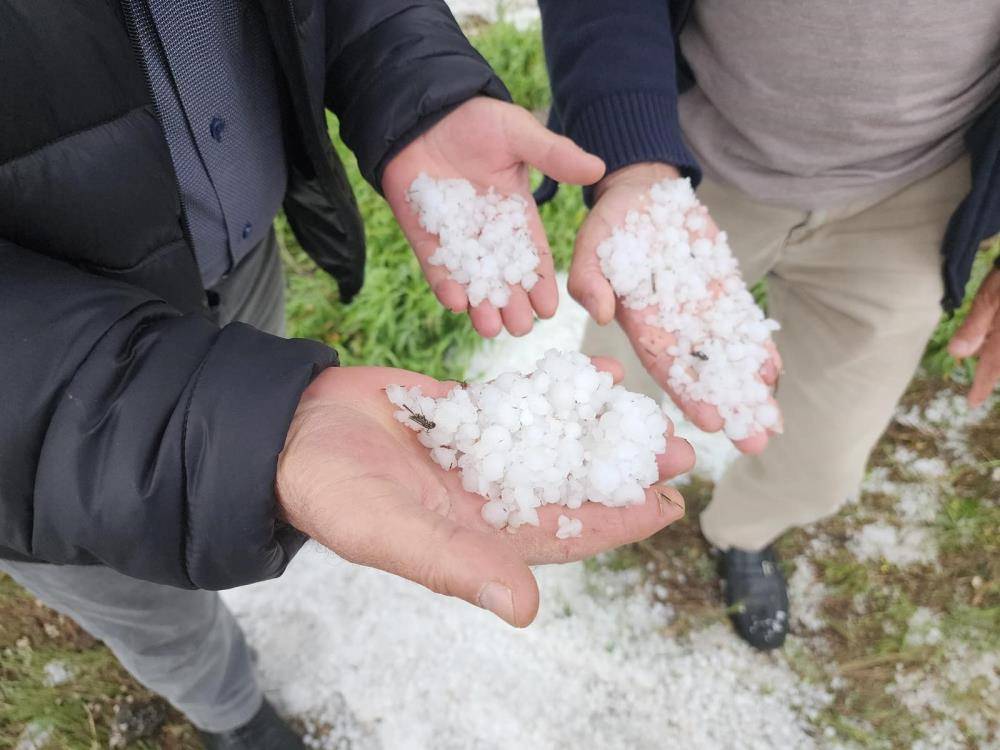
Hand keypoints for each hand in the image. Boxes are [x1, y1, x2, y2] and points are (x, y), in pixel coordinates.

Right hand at [276, 360, 693, 626]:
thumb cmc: (334, 493)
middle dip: (623, 467)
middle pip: (571, 482)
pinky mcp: (462, 416)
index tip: (668, 504)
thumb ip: (458, 566)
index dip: (618, 521)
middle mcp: (487, 495)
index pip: (565, 532)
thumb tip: (527, 608)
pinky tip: (589, 374)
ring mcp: (476, 453)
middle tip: (678, 447)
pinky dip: (554, 391)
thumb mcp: (395, 534)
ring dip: (596, 426)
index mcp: (480, 534)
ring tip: (643, 406)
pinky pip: (518, 404)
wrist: (291, 433)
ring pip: (551, 440)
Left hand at [382, 97, 604, 338]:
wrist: (423, 112)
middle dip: (512, 304)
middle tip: (519, 329)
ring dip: (480, 305)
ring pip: (472, 280)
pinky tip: (456, 303)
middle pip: (504, 277)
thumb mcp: (519, 134)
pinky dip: (445, 285)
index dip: (541, 282)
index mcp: (516, 214)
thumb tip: (598, 168)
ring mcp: (456, 237)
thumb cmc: (476, 119)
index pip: (533, 255)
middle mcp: (488, 232)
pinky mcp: (425, 236)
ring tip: (489, 328)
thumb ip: (554, 155)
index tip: (550, 308)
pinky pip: (436, 267)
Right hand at [571, 162, 782, 453]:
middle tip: (755, 442)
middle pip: (702, 372)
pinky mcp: (719, 290)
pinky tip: (772, 373)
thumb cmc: (609, 224)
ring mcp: (698, 310)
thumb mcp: (590, 245)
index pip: (665, 365)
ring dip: (748, 387)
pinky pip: (740, 324)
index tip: (712, 422)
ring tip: (772, 420)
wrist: (642, 194)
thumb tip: (601, 314)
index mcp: (639, 322)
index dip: (688, 393)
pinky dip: (756, 348)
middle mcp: (671, 325)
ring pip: (726, 355)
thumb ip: (590, 279)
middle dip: (728, 405)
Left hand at [948, 267, 999, 405]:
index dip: (983, 386)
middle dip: (994, 371)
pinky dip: (995, 342)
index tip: (972, 403)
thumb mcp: (991, 297)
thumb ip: (975, 326)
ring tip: (987, 367)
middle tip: (979, 386)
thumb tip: (956, 354)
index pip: (994, 366)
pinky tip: (990, 340)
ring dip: (995, 358)